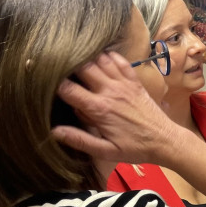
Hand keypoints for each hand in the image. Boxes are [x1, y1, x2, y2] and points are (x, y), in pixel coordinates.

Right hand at [51, 51, 186, 165]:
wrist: (166, 141)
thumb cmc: (135, 148)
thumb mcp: (106, 151)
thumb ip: (80, 140)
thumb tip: (54, 131)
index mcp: (99, 109)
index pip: (68, 89)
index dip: (51, 82)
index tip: (39, 79)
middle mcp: (110, 91)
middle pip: (82, 66)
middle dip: (67, 63)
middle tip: (55, 63)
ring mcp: (124, 83)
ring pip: (100, 59)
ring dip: (86, 56)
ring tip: (73, 56)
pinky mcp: (134, 81)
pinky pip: (120, 60)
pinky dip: (107, 55)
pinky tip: (99, 57)